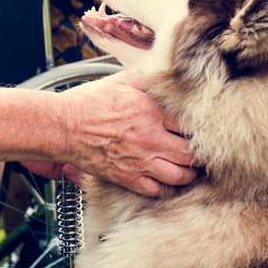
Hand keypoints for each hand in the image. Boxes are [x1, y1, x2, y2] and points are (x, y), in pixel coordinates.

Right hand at [57, 71, 198, 196]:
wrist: (64, 125)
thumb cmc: (90, 101)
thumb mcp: (123, 80)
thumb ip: (149, 81)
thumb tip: (165, 76)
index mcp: (152, 112)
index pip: (190, 125)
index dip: (199, 129)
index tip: (201, 130)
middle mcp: (151, 138)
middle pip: (191, 154)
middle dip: (200, 155)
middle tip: (203, 153)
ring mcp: (140, 161)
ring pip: (179, 176)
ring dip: (189, 174)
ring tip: (191, 169)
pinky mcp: (127, 178)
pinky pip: (156, 190)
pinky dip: (167, 188)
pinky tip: (168, 181)